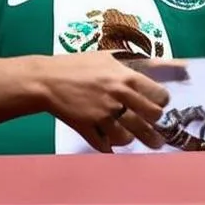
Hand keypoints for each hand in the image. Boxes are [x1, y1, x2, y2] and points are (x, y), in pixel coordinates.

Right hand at [39, 51, 168, 152]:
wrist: (44, 79)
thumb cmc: (73, 66)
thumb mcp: (103, 58)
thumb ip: (127, 65)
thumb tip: (153, 67)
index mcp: (124, 77)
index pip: (160, 96)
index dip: (159, 101)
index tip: (154, 104)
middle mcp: (118, 96)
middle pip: (153, 118)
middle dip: (152, 123)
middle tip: (147, 123)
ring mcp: (103, 114)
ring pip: (132, 136)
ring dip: (132, 138)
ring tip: (132, 137)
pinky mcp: (89, 127)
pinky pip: (107, 146)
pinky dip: (109, 147)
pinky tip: (108, 142)